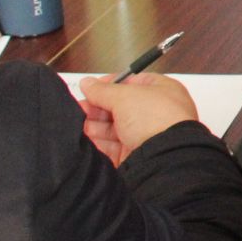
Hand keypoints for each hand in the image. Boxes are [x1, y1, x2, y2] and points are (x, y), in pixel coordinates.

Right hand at [78, 72, 200, 165]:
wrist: (163, 157)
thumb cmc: (154, 119)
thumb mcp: (125, 96)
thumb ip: (103, 90)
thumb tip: (87, 83)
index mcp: (162, 92)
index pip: (133, 83)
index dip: (111, 84)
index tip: (91, 87)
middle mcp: (155, 114)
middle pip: (120, 107)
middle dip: (97, 108)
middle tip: (78, 109)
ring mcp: (146, 136)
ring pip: (114, 129)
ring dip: (94, 126)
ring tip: (77, 124)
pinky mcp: (135, 156)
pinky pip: (113, 148)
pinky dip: (98, 143)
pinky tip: (84, 140)